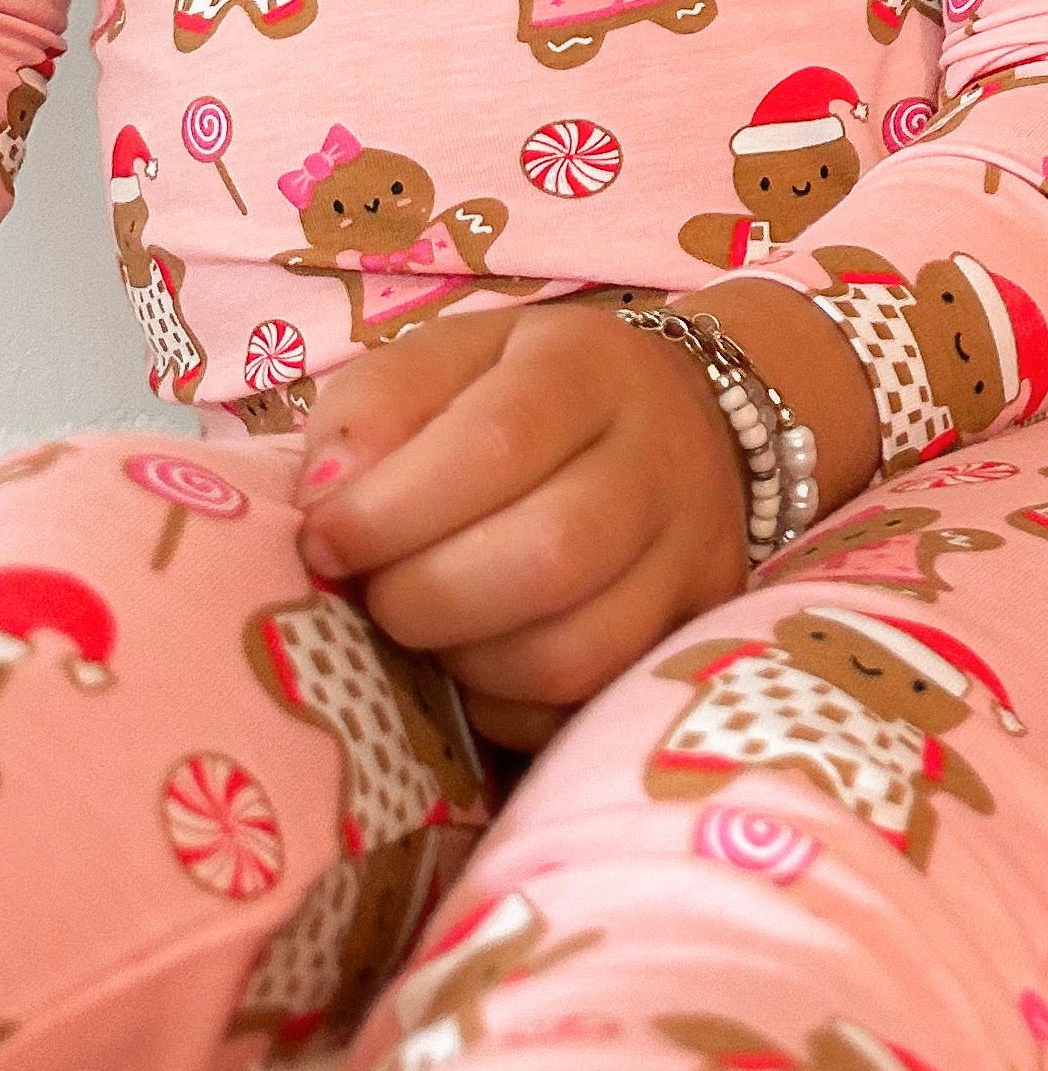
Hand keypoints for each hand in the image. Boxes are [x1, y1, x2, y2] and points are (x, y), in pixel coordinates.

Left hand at [296, 304, 747, 748]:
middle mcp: (663, 453)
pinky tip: (485, 659)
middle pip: (549, 558)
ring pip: (574, 652)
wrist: (665, 419)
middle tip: (379, 592)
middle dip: (425, 598)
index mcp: (588, 365)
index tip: (326, 541)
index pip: (497, 443)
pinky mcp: (699, 629)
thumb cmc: (516, 397)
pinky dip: (513, 704)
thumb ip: (371, 412)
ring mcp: (696, 550)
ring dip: (467, 662)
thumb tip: (326, 504)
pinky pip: (589, 706)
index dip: (392, 511)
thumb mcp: (439, 364)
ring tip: (432, 627)